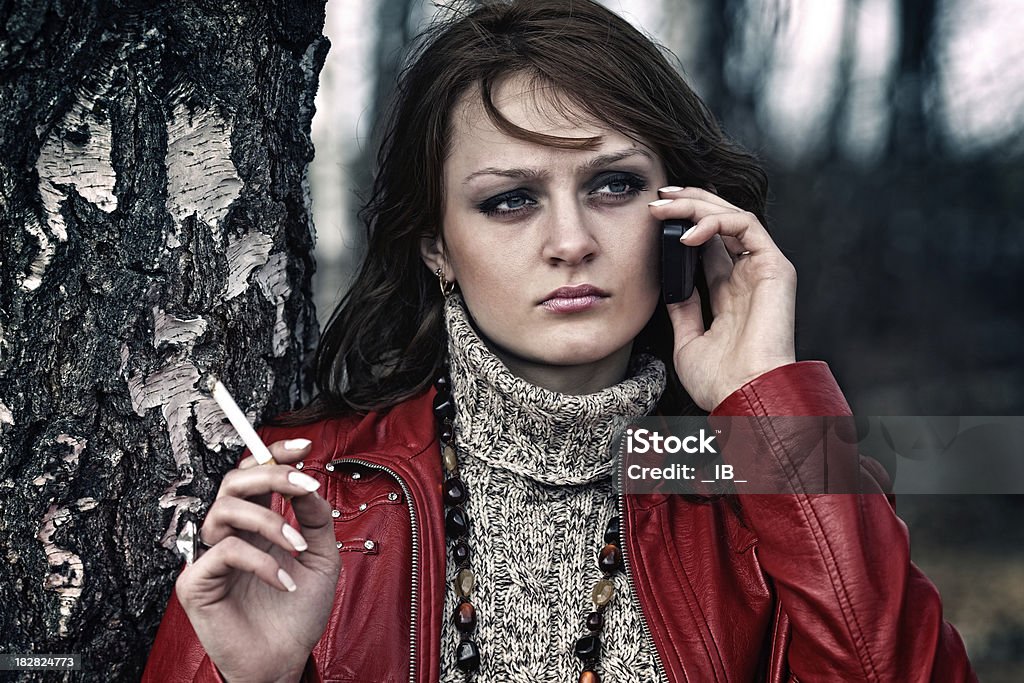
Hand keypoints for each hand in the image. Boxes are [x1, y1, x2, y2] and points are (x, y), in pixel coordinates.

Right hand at [175, 439, 339, 682]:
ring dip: (271, 521)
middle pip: (234, 480)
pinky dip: (261, 561)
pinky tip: (284, 581)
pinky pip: (224, 552)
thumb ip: (315, 518)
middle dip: (272, 474)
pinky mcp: (196, 582)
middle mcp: (230, 534)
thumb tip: (308, 484)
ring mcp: (209, 556)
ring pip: (226, 508)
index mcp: (257, 524)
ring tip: (298, 546)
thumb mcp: (320, 557)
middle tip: (304, 485)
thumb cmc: (298, 612)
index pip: (255, 475)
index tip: (305, 446)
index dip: (274, 453)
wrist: (285, 660)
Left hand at [649, 187, 796, 410]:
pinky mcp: (775, 267)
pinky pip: (745, 225)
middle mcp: (748, 277)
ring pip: (732, 216)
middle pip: (720, 224)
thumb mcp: (688, 340)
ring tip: (664, 206)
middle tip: (657, 197)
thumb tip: (670, 287)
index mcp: (730, 293)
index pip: (708, 244)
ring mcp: (763, 270)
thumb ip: (683, 310)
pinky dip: (715, 221)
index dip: (683, 223)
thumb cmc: (720, 381)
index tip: (653, 215)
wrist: (743, 395)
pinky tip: (686, 233)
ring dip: (696, 205)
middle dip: (688, 203)